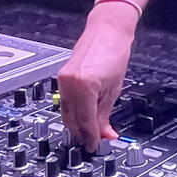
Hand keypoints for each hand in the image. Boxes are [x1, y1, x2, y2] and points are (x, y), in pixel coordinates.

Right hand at [57, 7, 135, 151]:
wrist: (108, 30)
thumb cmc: (114, 52)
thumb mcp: (114, 89)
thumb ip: (105, 114)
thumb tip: (105, 134)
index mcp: (84, 86)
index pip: (85, 121)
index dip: (91, 137)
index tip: (95, 146)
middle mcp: (69, 83)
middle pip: (72, 119)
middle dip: (82, 133)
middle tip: (93, 142)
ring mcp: (63, 79)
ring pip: (66, 112)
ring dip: (76, 124)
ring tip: (90, 132)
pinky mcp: (62, 76)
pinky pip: (65, 102)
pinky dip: (73, 112)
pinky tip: (83, 116)